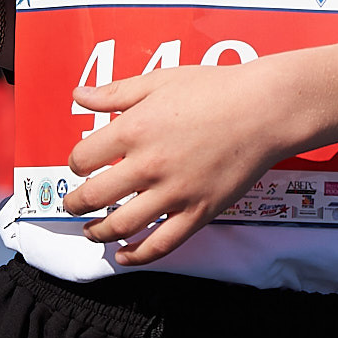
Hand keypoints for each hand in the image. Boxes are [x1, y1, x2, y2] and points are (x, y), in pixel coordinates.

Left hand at [64, 63, 305, 264]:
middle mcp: (149, 164)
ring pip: (121, 225)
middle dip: (75, 203)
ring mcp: (174, 192)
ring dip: (98, 232)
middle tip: (72, 204)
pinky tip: (124, 255)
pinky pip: (161, 244)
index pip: (82, 159)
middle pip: (94, 196)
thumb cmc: (215, 89)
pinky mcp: (198, 212)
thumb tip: (78, 95)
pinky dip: (136, 256)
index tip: (80, 166)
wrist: (264, 109)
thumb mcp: (159, 81)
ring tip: (92, 231)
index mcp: (134, 129)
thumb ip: (115, 93)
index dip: (76, 164)